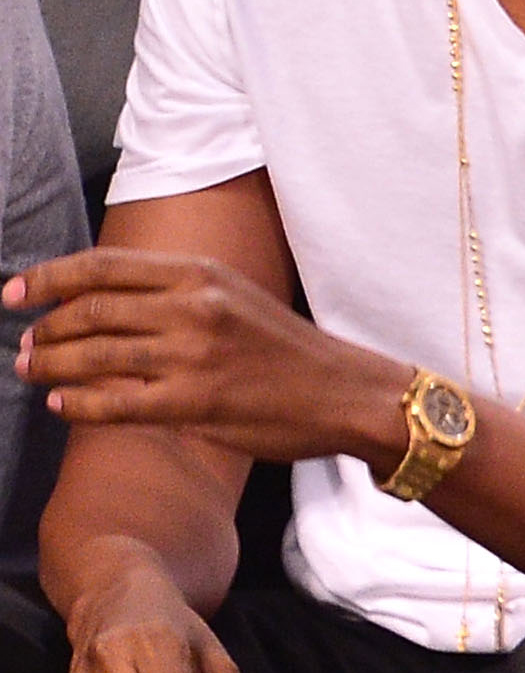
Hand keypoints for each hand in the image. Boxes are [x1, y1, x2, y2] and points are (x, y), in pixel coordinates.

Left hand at [9, 250, 408, 469]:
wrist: (344, 393)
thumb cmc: (288, 350)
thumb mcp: (234, 297)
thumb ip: (177, 293)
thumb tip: (105, 301)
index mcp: (200, 274)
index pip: (103, 267)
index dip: (48, 278)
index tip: (13, 292)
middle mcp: (192, 307)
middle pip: (91, 310)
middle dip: (45, 328)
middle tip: (25, 344)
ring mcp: (193, 355)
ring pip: (95, 355)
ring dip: (52, 365)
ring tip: (32, 371)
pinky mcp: (196, 402)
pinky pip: (117, 403)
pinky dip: (79, 404)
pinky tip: (61, 405)